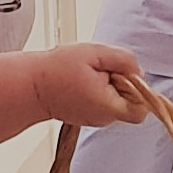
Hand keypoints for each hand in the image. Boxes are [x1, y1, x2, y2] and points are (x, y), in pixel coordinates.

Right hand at [33, 44, 150, 127]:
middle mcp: (104, 118)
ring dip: (110, 85)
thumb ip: (124, 60)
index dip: (141, 90)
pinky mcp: (88, 115)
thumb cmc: (57, 70)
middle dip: (124, 83)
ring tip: (89, 74)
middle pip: (131, 102)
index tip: (125, 74)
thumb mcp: (96, 53)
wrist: (30, 86)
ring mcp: (96, 119)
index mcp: (109, 106)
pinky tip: (84, 80)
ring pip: (117, 100)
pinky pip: (104, 101)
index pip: (142, 108)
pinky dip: (99, 89)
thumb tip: (139, 72)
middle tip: (103, 70)